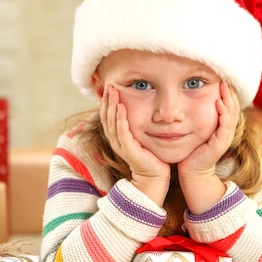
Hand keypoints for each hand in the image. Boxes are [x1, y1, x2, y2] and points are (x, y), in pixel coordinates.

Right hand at [100, 85, 169, 204]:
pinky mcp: (128, 150)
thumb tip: (138, 108)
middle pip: (106, 117)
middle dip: (107, 100)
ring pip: (112, 122)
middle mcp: (116, 140)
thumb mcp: (141, 137)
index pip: (108, 116)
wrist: (155, 177)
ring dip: (112, 106)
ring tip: (113, 92)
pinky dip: (120, 119)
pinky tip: (121, 108)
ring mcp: (121, 145)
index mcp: (117, 137)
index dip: (107, 101)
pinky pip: (122, 132)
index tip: (110, 86)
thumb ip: (137, 125)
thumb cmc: (151, 156)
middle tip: (109, 85)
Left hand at [177, 80, 239, 177]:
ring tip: (224, 87)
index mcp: (222, 126)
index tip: (221, 79)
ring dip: (228, 99)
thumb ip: (197, 116)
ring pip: (231, 114)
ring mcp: (225, 137)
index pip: (229, 105)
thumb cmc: (191, 149)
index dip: (227, 92)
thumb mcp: (196, 129)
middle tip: (224, 78)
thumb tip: (189, 98)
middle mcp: (226, 130)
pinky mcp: (221, 144)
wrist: (192, 170)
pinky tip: (219, 104)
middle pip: (233, 107)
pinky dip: (224, 114)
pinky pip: (225, 126)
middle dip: (229, 92)